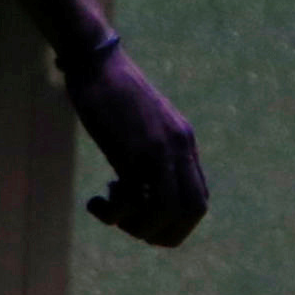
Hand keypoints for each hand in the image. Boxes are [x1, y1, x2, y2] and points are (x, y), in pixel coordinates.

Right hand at [67, 44, 208, 247]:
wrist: (96, 61)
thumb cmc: (111, 88)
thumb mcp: (143, 120)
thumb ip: (152, 147)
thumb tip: (139, 180)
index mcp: (184, 141)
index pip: (198, 200)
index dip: (175, 222)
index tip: (144, 218)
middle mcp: (178, 147)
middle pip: (190, 211)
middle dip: (162, 233)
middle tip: (130, 227)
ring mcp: (156, 149)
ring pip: (164, 211)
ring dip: (136, 226)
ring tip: (109, 213)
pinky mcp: (131, 150)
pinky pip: (133, 199)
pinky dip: (114, 213)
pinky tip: (95, 202)